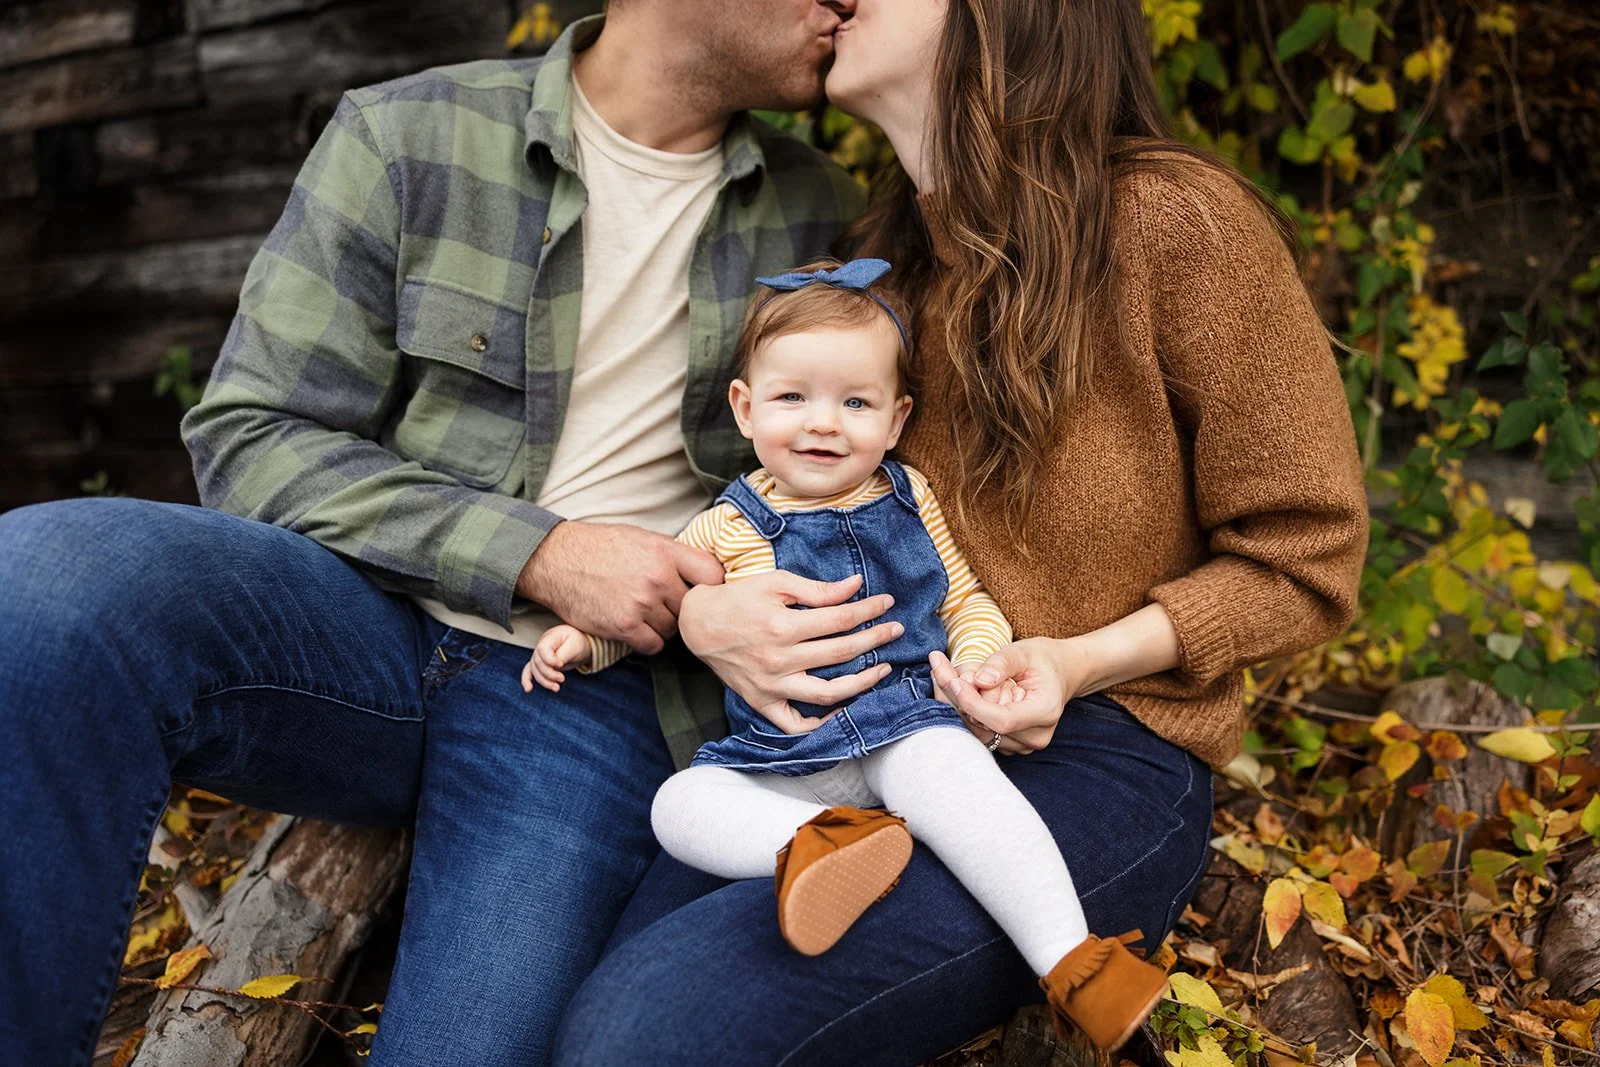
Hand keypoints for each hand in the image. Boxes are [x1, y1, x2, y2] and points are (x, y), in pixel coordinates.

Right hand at [516, 521, 723, 654]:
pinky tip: (636, 628)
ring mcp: (641, 603)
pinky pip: (653, 645)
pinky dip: (647, 641)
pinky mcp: (623, 626)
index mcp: (666, 552)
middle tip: (666, 605)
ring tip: (645, 614)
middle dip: (681, 608)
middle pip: (692, 607)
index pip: (713, 575)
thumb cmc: (601, 547)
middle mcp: (658, 578)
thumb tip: (705, 574)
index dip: (714, 586)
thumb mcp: (643, 538)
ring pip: (673, 629)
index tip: (707, 593)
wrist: (557, 560)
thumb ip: (673, 556)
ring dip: (663, 626)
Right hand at [522, 624, 590, 692]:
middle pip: (537, 662)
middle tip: (562, 679)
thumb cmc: (578, 642)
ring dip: (544, 681)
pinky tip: (528, 689)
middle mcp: (541, 645)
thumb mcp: (575, 646)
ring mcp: (539, 654)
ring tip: (556, 688)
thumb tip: (555, 667)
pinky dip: (527, 680)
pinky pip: (529, 671)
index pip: (542, 649)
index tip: (561, 665)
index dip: (549, 660)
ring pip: (534, 669)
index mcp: (550, 637)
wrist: (580, 644)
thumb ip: (563, 655)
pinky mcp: (540, 663)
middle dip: (549, 674)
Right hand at [678, 571, 903, 734]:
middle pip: (841, 653)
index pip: (840, 619)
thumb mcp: (775, 583)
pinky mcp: (762, 702)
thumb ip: (817, 589)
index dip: (869, 610)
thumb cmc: (738, 599)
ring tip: (882, 670)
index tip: (887, 603)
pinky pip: (794, 724)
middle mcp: (779, 659)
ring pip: (827, 694)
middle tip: (895, 630)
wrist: (698, 624)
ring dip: (862, 683)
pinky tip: (841, 710)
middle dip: (875, 639)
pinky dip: (819, 724)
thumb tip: (856, 585)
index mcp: (783, 626)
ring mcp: (771, 685)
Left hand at [928, 638, 1096, 755]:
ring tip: (943, 672)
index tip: (954, 681)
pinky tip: (954, 688)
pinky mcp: (1008, 745)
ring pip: (976, 731)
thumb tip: (979, 680)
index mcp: (1045, 711)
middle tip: (938, 666)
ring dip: (955, 704)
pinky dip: (962, 711)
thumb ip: (1002, 663)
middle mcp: (1035, 736)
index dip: (975, 705)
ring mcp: (1021, 745)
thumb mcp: (1024, 651)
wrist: (1059, 674)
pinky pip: (978, 732)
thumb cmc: (1042, 660)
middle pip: (985, 727)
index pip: (1004, 720)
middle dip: (957, 698)